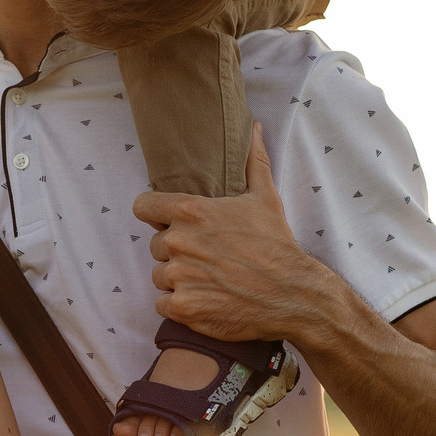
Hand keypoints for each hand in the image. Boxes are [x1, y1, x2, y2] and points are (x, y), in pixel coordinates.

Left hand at [131, 123, 328, 345]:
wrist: (292, 295)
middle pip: (155, 246)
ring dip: (178, 279)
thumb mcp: (265, 197)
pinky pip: (163, 304)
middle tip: (206, 256)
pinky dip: (180, 305)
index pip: (143, 207)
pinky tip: (205, 299)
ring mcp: (180, 277)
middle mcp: (179, 243)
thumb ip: (252, 160)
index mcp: (191, 212)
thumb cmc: (276, 245)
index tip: (168, 222)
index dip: (155, 215)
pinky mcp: (183, 308)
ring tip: (209, 279)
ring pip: (160, 276)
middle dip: (175, 251)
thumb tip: (255, 127)